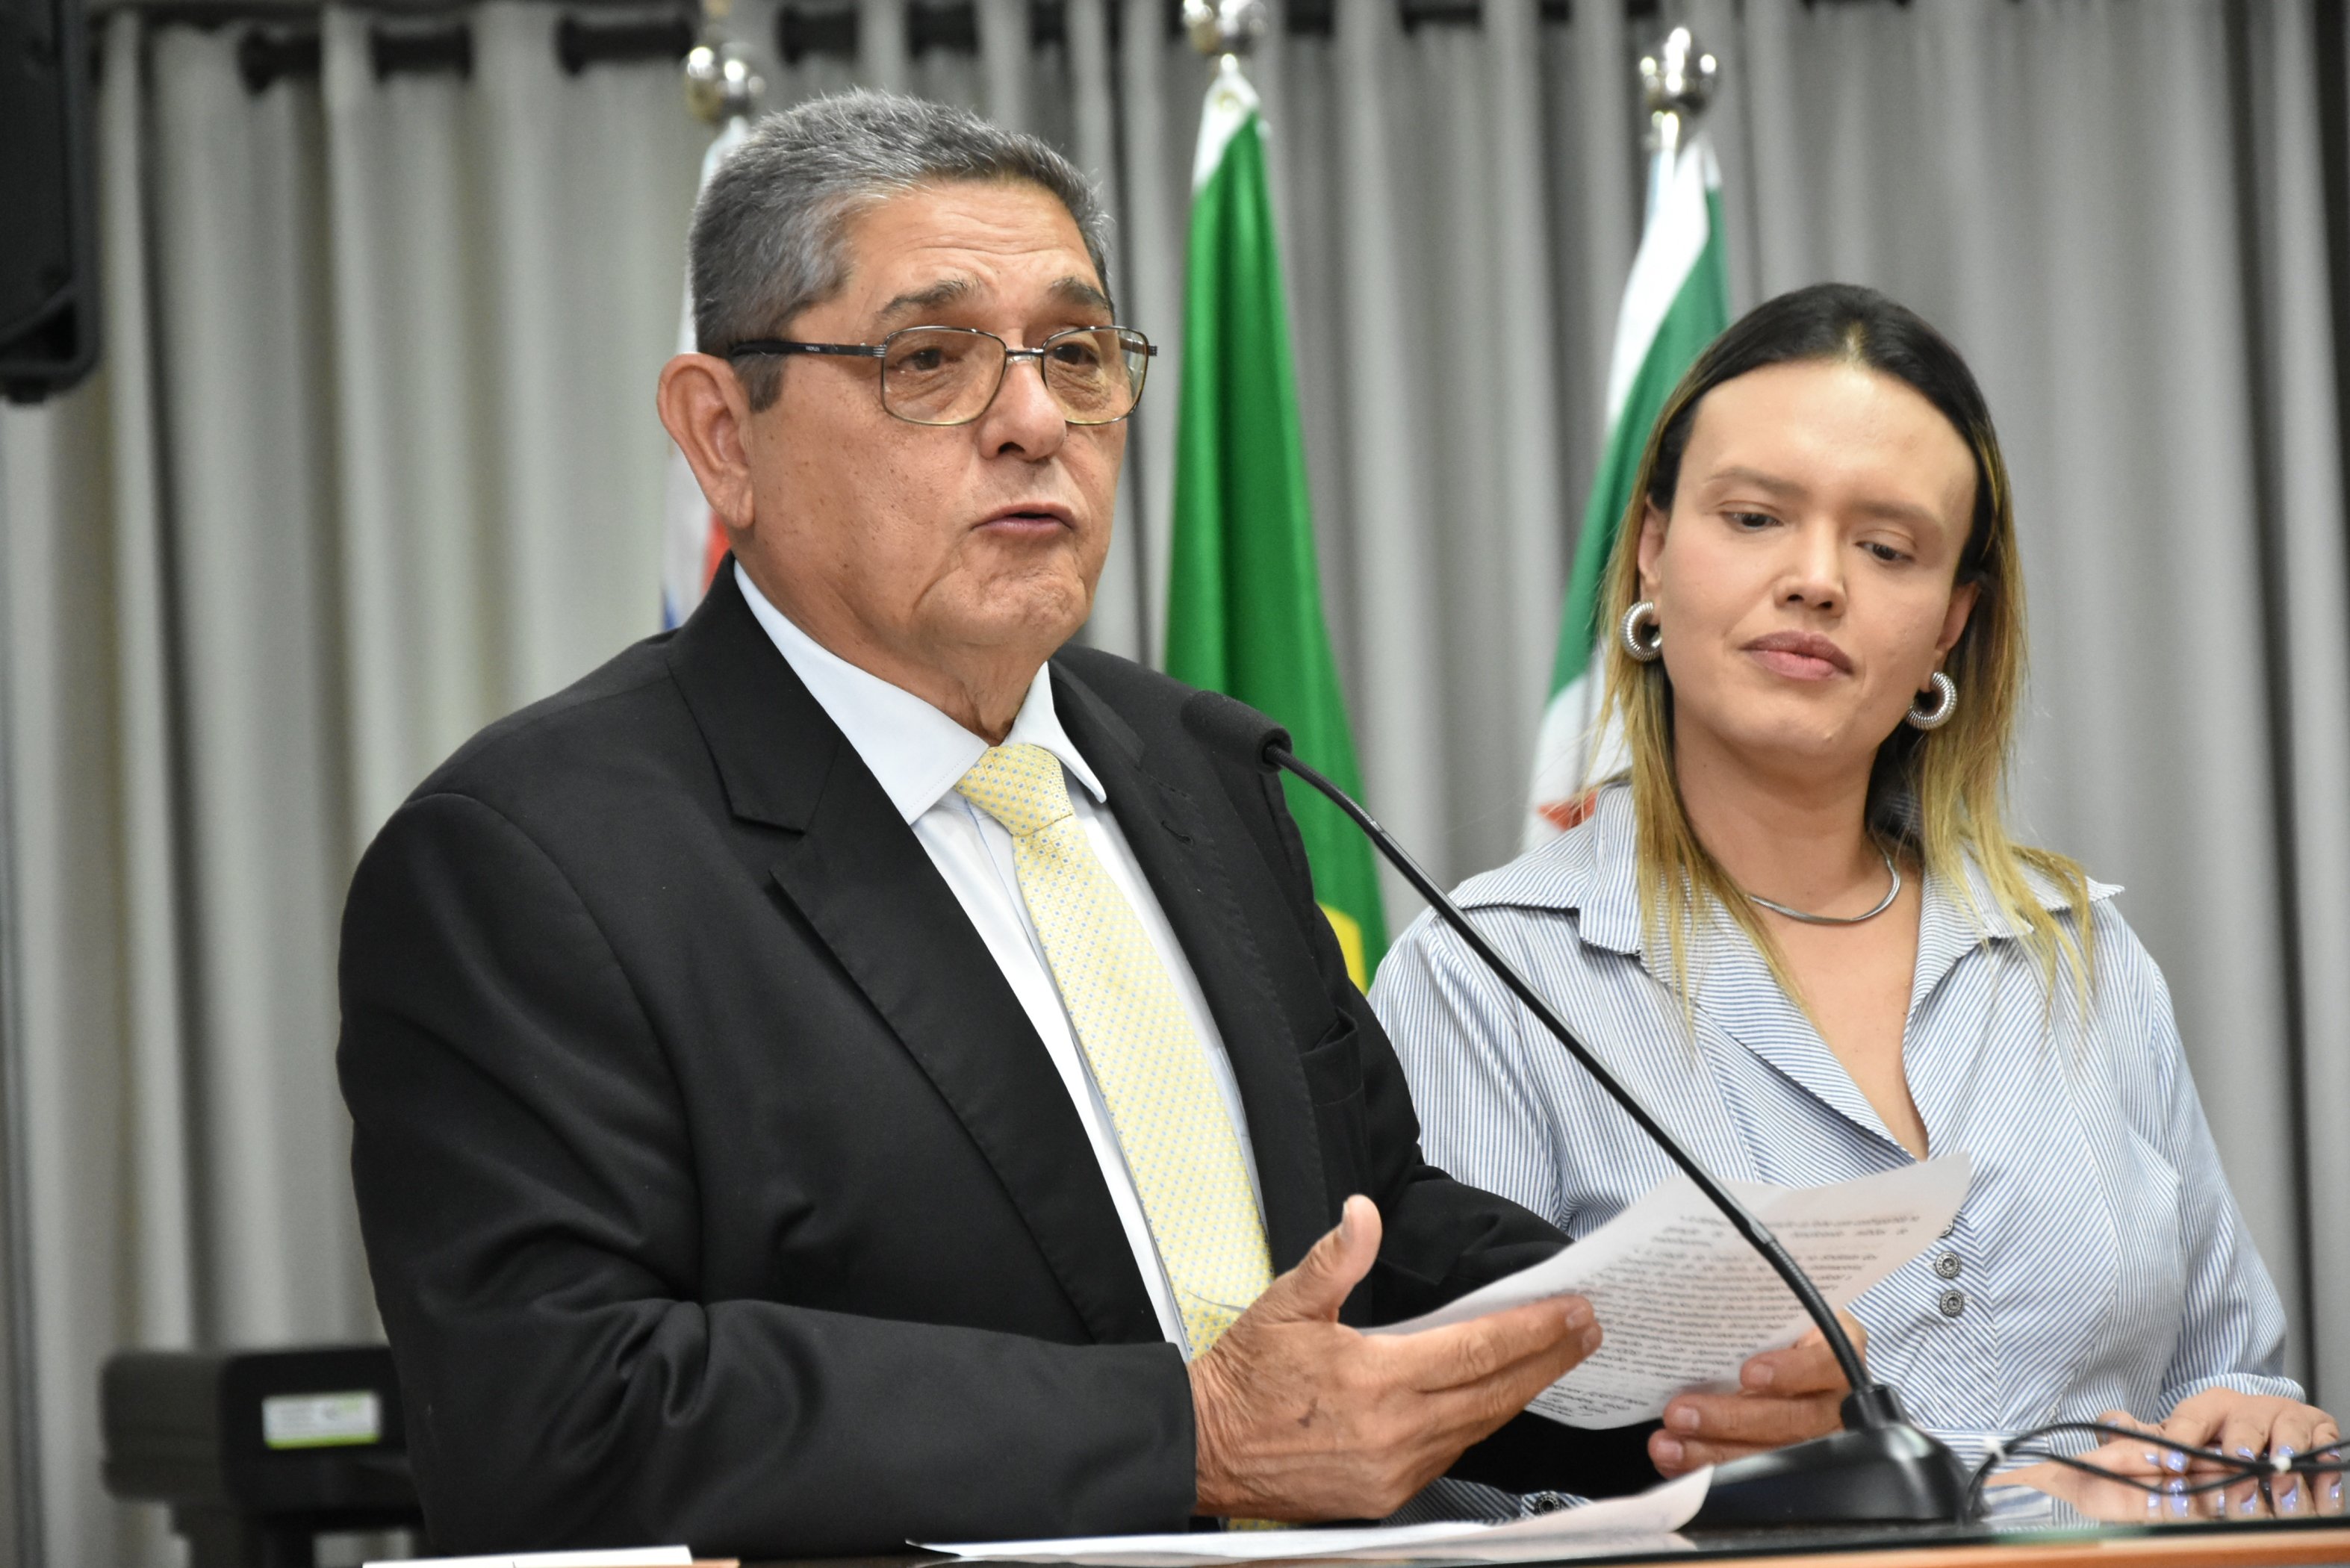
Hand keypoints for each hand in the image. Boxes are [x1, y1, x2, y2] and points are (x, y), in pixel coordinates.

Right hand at [1189, 1195, 1603, 1520]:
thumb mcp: (1284, 1305)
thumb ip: (1333, 1259)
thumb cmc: (1242, 1380)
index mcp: (1373, 1379)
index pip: (1476, 1350)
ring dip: (1519, 1392)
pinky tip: (1492, 1403)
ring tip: (1551, 1361)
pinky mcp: (1386, 1493)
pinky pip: (1450, 1455)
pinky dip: (1478, 1424)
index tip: (1569, 1311)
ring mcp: (1393, 1469)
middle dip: (1547, 1360)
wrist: (1204, 1446)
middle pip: (1494, 1393)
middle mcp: (1392, 1431)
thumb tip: (1362, 1216)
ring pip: (1478, 1427)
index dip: (1531, 1330)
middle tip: (1586, 1332)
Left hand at [1648, 1310, 1863, 1476]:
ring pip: (1774, 1456)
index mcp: (1837, 1355)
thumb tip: (1695, 1323)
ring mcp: (1820, 1439)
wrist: (1797, 1353)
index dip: (1791, 1371)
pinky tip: (1678, 1466)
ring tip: (1669, 1446)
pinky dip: (1710, 1472)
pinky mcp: (1795, 1465)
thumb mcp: (1778, 1317)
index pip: (1826, 1365)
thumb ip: (1753, 1325)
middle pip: (1793, 1420)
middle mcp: (1837, 1402)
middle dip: (1731, 1420)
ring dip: (1714, 1455)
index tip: (1748, 1373)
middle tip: (1680, 1414)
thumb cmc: (1782, 1331)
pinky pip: (1756, 1476)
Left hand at [2078, 1392, 2340, 1479]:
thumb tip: (2110, 1424)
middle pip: (2244, 1424)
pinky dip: (2324, 1474)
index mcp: (2212, 1406)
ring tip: (2278, 1488)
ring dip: (2283, 1462)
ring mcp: (2288, 1419)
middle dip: (2239, 1448)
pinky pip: (2326, 1450)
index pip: (2192, 1417)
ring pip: (2288, 1435)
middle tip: (2236, 1467)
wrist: (2269, 1431)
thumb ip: (2144, 1435)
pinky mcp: (2321, 1434)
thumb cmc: (2220, 1438)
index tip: (2173, 1463)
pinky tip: (2319, 1495)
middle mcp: (2251, 1408)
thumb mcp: (2181, 1436)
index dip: (2182, 1438)